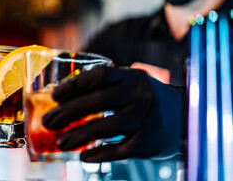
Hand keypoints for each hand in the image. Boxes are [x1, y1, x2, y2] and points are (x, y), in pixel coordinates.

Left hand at [42, 66, 183, 161]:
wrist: (182, 118)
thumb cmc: (142, 101)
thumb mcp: (127, 87)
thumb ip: (103, 89)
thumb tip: (63, 100)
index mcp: (131, 77)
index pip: (101, 75)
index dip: (76, 84)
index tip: (55, 96)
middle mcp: (141, 93)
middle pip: (100, 101)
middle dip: (70, 111)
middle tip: (49, 122)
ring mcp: (148, 117)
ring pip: (110, 126)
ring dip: (81, 135)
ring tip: (61, 142)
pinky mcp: (151, 141)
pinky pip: (122, 149)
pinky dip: (101, 153)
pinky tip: (84, 156)